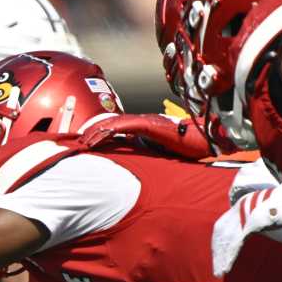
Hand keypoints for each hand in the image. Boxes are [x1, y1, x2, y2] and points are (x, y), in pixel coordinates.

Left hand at [79, 113, 211, 160]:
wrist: (202, 140)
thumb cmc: (186, 147)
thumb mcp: (160, 151)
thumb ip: (147, 151)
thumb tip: (138, 161)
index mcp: (144, 126)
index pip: (117, 127)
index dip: (101, 133)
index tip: (88, 142)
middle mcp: (142, 121)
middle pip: (111, 123)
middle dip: (93, 132)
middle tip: (79, 142)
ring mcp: (144, 121)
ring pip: (113, 123)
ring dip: (96, 132)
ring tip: (84, 142)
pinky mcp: (148, 125)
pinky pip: (123, 127)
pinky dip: (108, 132)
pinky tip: (98, 140)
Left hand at [209, 178, 281, 274]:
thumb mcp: (268, 213)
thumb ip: (259, 221)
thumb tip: (257, 231)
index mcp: (243, 205)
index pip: (223, 226)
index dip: (219, 242)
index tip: (219, 255)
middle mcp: (240, 208)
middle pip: (221, 234)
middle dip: (218, 253)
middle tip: (217, 269)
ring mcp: (245, 214)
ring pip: (227, 240)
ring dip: (222, 257)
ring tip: (220, 272)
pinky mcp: (251, 222)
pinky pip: (236, 242)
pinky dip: (230, 255)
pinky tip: (227, 266)